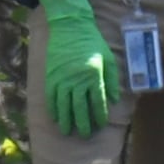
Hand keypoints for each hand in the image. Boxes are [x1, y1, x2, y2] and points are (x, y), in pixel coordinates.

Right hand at [39, 0, 119, 137]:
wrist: (70, 28)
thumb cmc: (93, 43)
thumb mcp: (109, 58)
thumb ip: (111, 80)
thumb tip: (113, 100)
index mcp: (93, 75)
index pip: (97, 101)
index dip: (99, 115)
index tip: (101, 125)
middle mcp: (77, 80)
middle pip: (80, 107)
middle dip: (83, 123)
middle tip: (86, 135)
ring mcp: (61, 79)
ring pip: (63, 106)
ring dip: (67, 121)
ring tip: (69, 132)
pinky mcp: (50, 77)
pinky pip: (51, 98)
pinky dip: (54, 110)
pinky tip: (57, 119)